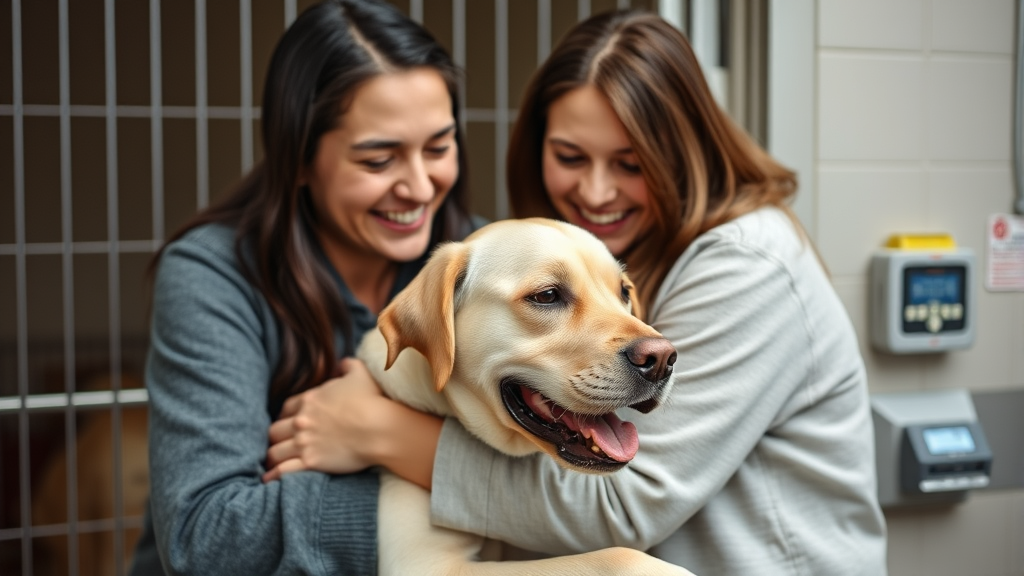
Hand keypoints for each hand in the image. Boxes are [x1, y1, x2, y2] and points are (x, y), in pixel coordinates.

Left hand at [263, 357, 390, 481]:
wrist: (379, 427)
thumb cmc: (371, 400)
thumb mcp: (360, 374)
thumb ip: (348, 366)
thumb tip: (342, 364)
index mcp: (310, 400)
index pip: (286, 409)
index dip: (286, 417)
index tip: (289, 423)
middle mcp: (301, 421)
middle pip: (275, 430)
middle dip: (277, 437)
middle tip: (281, 444)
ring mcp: (304, 442)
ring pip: (274, 451)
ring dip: (274, 456)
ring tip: (273, 463)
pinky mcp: (310, 462)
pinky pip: (282, 470)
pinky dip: (274, 475)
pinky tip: (269, 479)